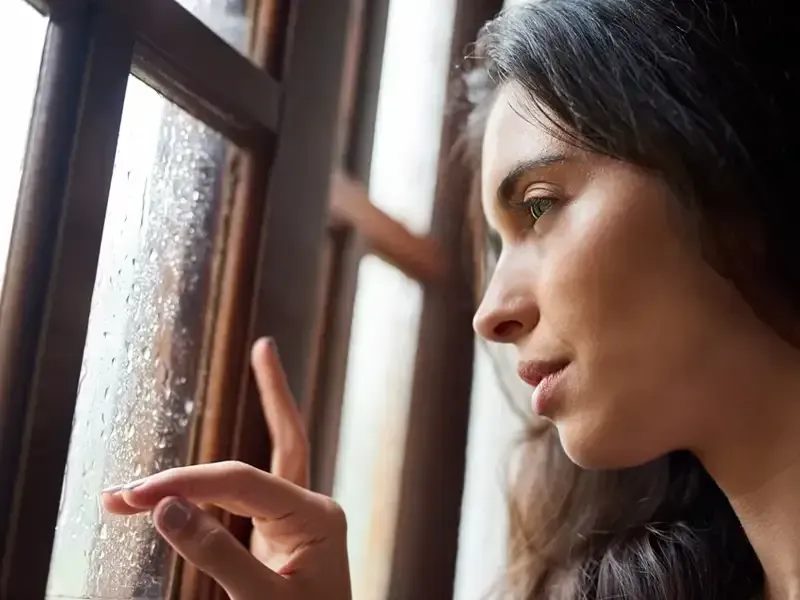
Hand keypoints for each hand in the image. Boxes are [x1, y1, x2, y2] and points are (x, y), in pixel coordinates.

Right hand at [101, 338, 350, 599]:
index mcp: (317, 515)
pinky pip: (243, 495)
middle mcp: (309, 506)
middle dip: (181, 477)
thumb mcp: (263, 599)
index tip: (134, 497)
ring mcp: (293, 517)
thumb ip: (219, 554)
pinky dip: (206, 490)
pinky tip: (181, 482)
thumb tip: (165, 506)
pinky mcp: (277, 532)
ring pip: (237, 481)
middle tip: (119, 492)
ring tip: (128, 493)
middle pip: (238, 474)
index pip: (241, 482)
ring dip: (187, 483)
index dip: (187, 483)